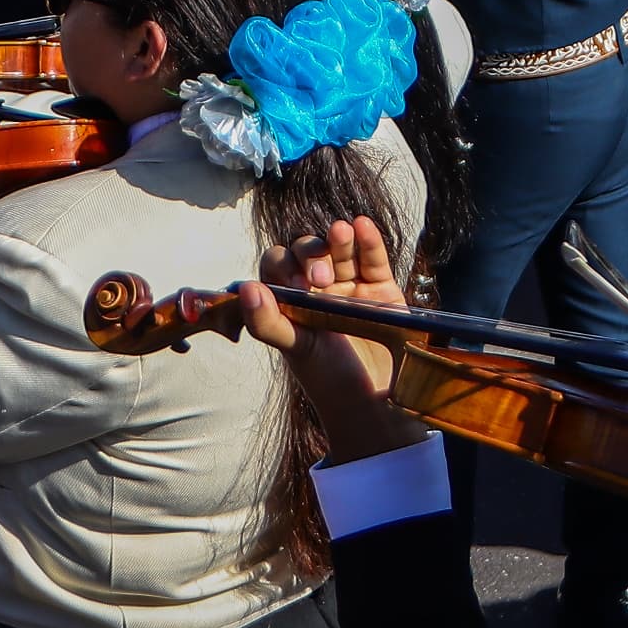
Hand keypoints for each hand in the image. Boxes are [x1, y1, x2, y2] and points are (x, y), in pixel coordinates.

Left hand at [236, 221, 422, 463]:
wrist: (375, 401)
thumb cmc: (328, 378)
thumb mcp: (295, 349)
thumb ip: (268, 321)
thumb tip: (246, 287)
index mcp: (291, 302)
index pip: (279, 265)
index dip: (283, 265)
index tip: (295, 282)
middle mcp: (318, 290)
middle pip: (309, 252)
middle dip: (312, 255)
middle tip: (322, 281)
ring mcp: (350, 286)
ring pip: (341, 249)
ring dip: (338, 238)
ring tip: (341, 231)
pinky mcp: (381, 288)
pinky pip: (373, 259)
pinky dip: (369, 241)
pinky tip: (363, 226)